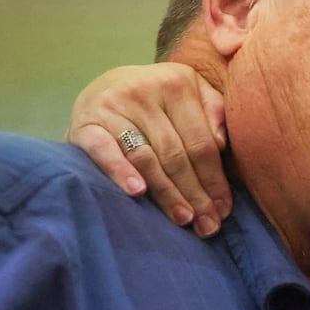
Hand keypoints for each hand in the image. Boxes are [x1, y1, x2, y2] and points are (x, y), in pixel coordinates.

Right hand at [65, 63, 230, 235]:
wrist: (104, 87)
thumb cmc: (159, 100)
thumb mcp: (192, 92)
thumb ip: (214, 111)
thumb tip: (221, 143)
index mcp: (177, 83)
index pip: (201, 142)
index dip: (215, 179)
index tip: (224, 209)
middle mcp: (144, 91)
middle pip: (176, 154)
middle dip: (195, 194)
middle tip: (208, 226)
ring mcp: (113, 106)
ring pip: (146, 158)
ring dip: (166, 193)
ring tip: (183, 218)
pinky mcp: (86, 124)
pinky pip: (104, 151)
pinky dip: (120, 171)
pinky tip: (138, 192)